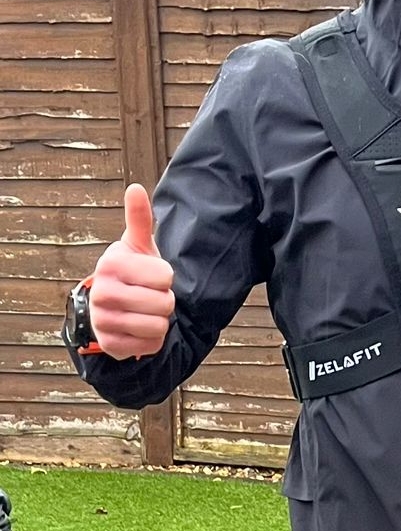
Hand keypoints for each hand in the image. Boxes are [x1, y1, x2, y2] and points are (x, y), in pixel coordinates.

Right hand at [89, 184, 175, 359]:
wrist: (115, 305)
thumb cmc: (134, 270)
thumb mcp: (138, 244)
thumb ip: (140, 217)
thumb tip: (135, 187)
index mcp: (111, 263)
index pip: (165, 276)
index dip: (165, 276)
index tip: (150, 274)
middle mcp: (101, 292)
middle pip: (164, 302)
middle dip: (165, 299)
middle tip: (149, 294)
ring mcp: (102, 321)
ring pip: (159, 325)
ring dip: (160, 319)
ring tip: (144, 310)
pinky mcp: (109, 345)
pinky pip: (151, 344)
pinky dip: (153, 339)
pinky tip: (139, 328)